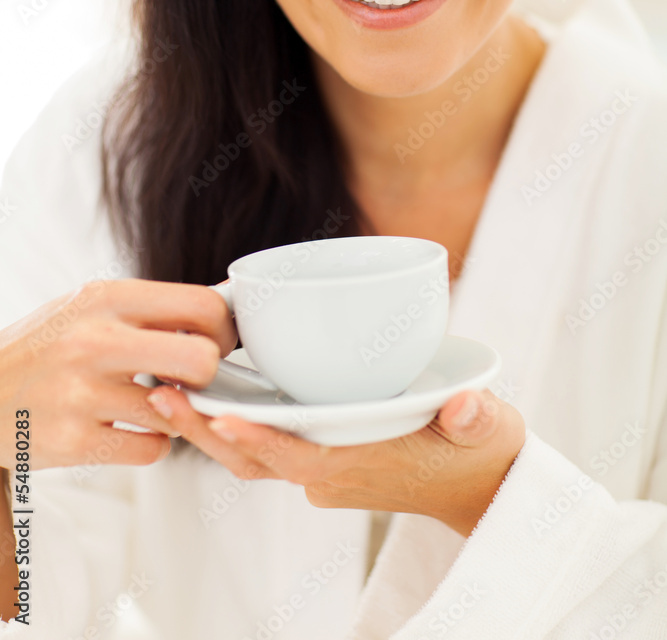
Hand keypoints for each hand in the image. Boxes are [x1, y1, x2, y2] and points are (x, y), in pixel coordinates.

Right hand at [0, 279, 236, 470]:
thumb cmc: (47, 345)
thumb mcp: (91, 305)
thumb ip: (151, 307)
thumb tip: (225, 307)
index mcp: (107, 298)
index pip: (202, 306)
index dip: (223, 329)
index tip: (216, 341)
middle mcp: (96, 342)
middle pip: (201, 360)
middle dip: (210, 373)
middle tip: (195, 378)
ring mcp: (84, 394)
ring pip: (179, 414)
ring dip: (176, 414)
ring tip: (149, 403)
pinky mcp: (75, 443)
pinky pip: (153, 450)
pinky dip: (150, 443)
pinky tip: (126, 428)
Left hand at [146, 385, 525, 536]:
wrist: (479, 488)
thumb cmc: (480, 454)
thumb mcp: (490, 431)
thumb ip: (478, 419)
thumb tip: (466, 406)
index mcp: (365, 464)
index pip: (300, 458)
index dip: (260, 439)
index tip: (220, 415)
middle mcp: (333, 473)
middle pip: (256, 460)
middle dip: (208, 432)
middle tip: (162, 395)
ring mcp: (324, 470)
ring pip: (253, 456)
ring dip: (210, 428)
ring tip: (167, 391)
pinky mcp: (322, 458)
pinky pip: (267, 447)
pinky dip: (235, 424)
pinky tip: (211, 391)